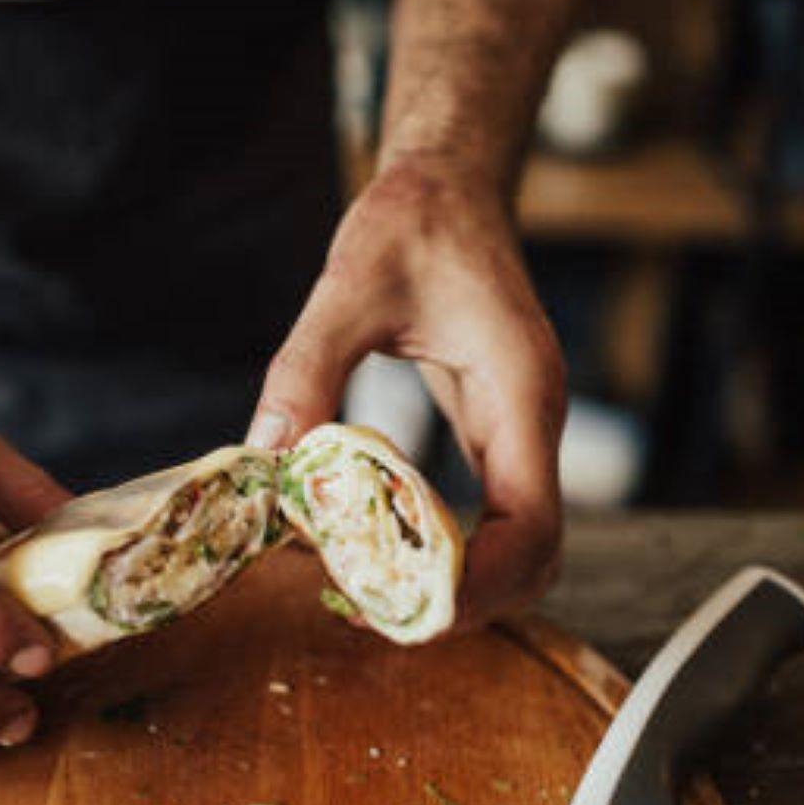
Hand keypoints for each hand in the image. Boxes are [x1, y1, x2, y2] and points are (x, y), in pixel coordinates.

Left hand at [248, 156, 566, 629]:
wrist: (448, 188)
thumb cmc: (412, 224)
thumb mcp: (347, 287)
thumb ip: (308, 370)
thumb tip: (266, 457)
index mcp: (519, 391)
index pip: (533, 525)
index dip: (484, 584)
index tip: (413, 607)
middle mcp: (531, 422)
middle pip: (537, 556)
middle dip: (468, 602)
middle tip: (377, 616)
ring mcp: (518, 433)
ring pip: (519, 545)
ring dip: (459, 585)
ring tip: (369, 595)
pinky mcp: (493, 435)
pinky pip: (489, 518)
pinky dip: (444, 551)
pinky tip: (375, 549)